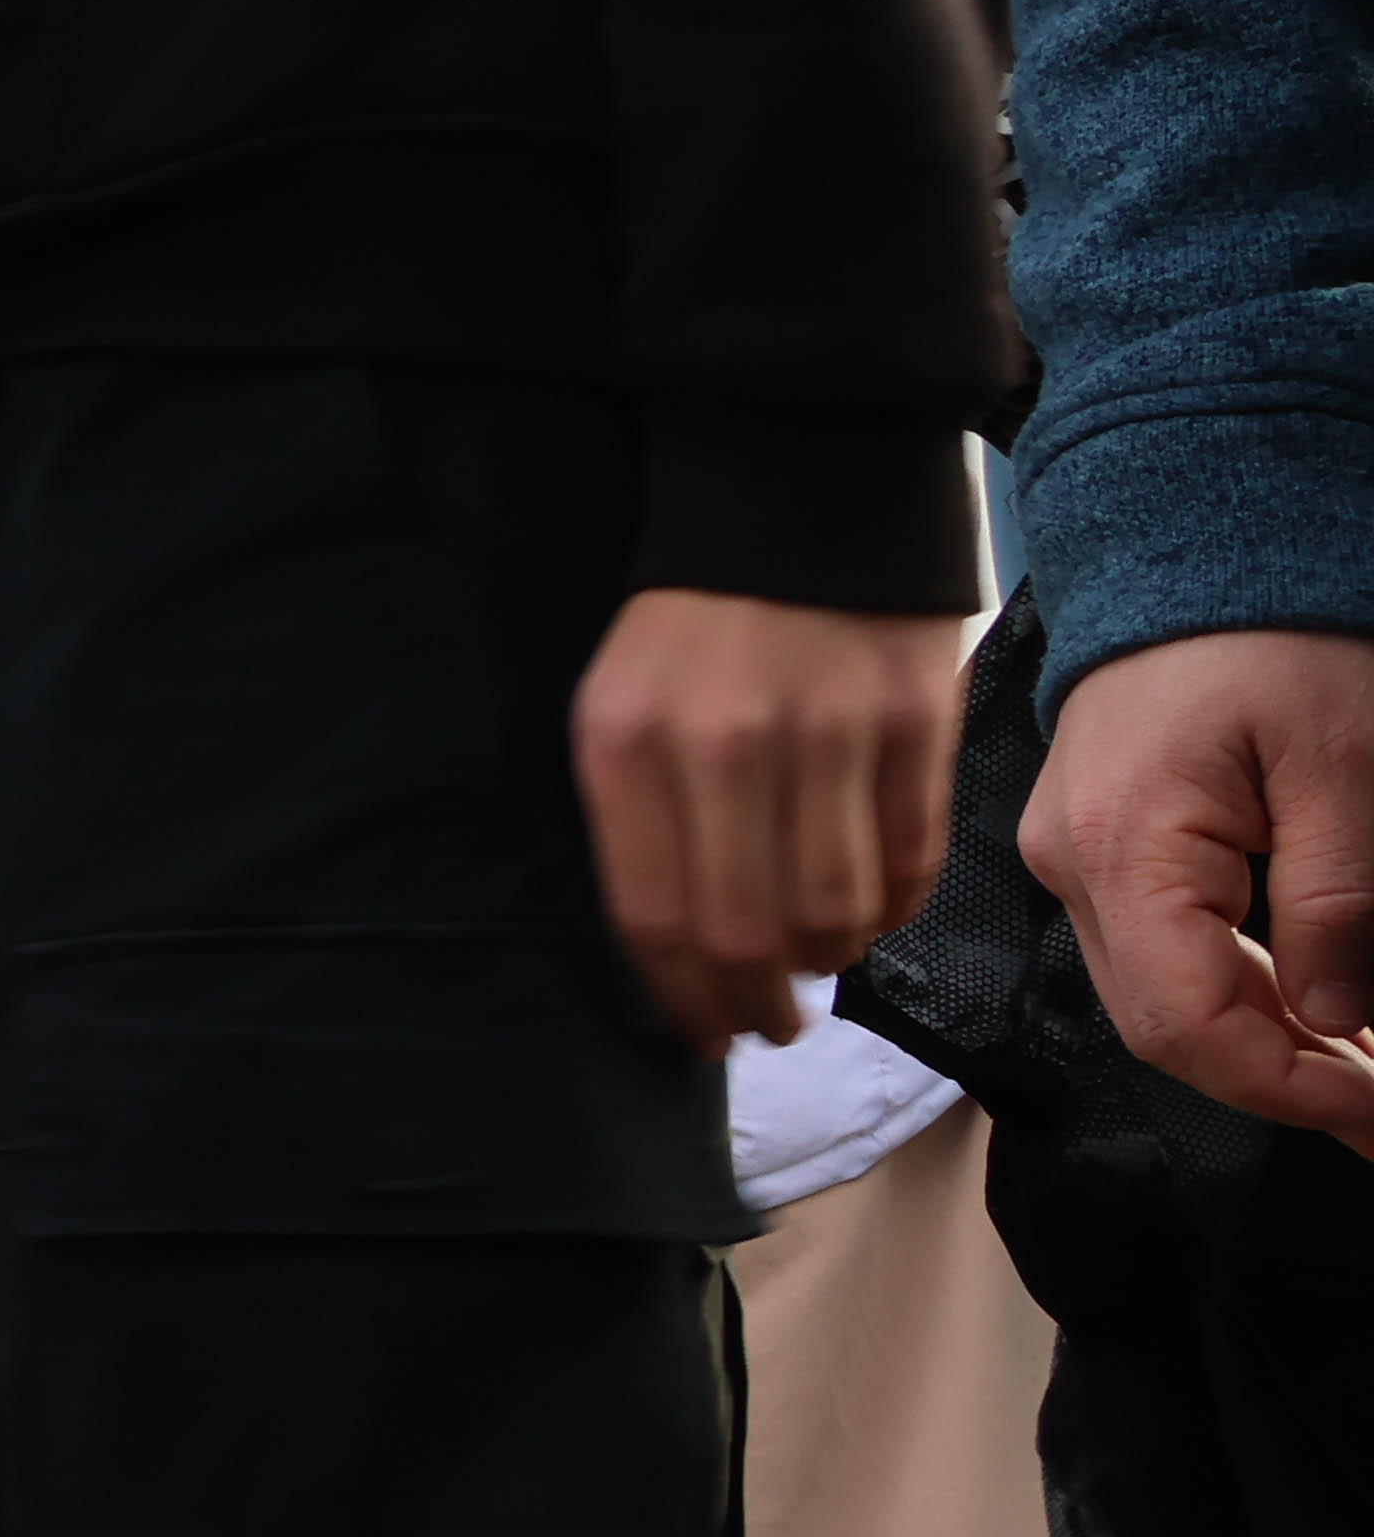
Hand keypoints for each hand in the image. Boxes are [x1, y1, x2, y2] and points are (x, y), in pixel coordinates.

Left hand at [568, 586, 957, 1050]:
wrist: (794, 500)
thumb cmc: (690, 629)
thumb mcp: (618, 708)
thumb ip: (639, 824)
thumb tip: (682, 961)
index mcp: (627, 741)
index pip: (654, 916)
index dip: (682, 998)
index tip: (702, 1036)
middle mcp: (724, 743)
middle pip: (748, 933)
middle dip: (755, 1008)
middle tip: (766, 1029)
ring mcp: (830, 733)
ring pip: (836, 913)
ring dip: (825, 965)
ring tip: (813, 968)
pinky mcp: (918, 723)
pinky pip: (910, 864)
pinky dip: (890, 914)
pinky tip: (868, 915)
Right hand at [1028, 627, 1373, 1141]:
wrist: (1194, 546)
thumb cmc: (1274, 634)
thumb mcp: (1349, 765)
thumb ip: (1340, 904)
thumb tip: (1338, 1022)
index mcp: (1120, 847)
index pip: (1183, 1022)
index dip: (1286, 1089)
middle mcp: (1069, 863)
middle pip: (1163, 1023)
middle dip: (1284, 1082)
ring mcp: (1071, 854)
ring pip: (1161, 993)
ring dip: (1268, 1041)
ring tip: (1368, 1063)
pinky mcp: (1095, 843)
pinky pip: (1161, 946)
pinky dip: (1243, 989)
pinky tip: (1318, 1005)